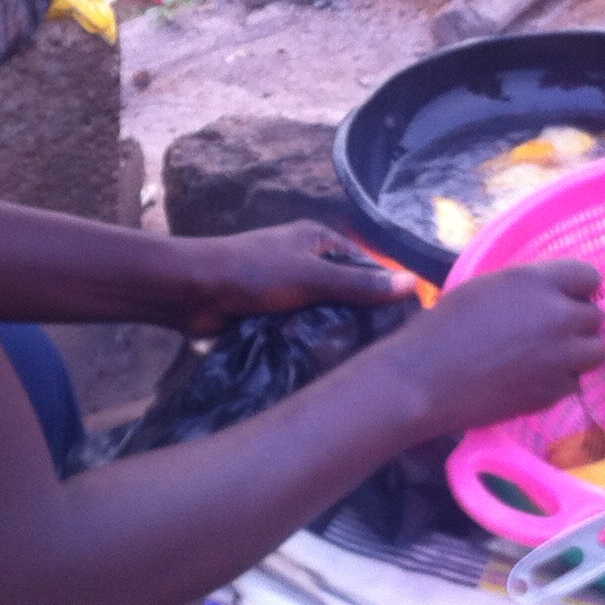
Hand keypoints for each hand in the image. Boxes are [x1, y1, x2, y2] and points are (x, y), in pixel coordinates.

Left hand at [170, 221, 421, 336]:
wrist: (190, 291)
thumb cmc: (252, 273)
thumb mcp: (312, 277)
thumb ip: (360, 284)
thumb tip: (414, 283)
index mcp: (317, 240)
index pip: (363, 264)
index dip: (382, 289)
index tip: (404, 322)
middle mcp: (303, 260)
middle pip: (344, 291)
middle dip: (356, 315)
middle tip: (382, 349)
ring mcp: (285, 288)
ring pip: (321, 313)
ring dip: (329, 332)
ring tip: (358, 361)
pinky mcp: (268, 314)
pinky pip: (298, 328)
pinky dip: (307, 342)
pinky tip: (325, 365)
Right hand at [385, 260, 604, 437]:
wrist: (424, 380)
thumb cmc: (443, 327)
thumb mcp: (486, 287)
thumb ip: (527, 287)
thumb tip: (552, 295)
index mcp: (536, 281)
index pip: (590, 276)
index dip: (578, 288)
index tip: (564, 297)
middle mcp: (557, 316)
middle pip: (595, 316)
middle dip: (576, 322)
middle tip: (548, 331)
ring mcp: (560, 357)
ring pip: (595, 351)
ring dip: (577, 352)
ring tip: (547, 357)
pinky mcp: (554, 392)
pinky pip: (574, 381)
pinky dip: (560, 380)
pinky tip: (531, 379)